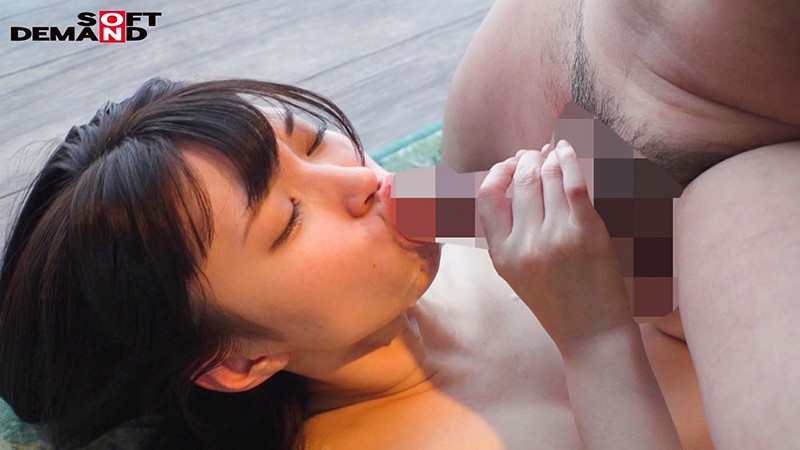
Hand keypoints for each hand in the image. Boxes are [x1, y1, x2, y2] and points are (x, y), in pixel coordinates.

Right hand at [477, 140, 634, 351]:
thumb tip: (513, 183)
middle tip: (537, 154)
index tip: (511, 164)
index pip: (486, 196)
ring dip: (550, 158)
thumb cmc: (557, 302)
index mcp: (501, 254)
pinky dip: (569, 161)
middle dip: (529, 160)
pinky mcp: (586, 235)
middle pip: (522, 182)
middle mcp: (524, 245)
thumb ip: (508, 233)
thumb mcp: (516, 272)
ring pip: (548, 179)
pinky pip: (574, 185)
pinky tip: (567, 151)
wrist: (591, 333)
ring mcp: (555, 239)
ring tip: (554, 151)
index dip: (498, 172)